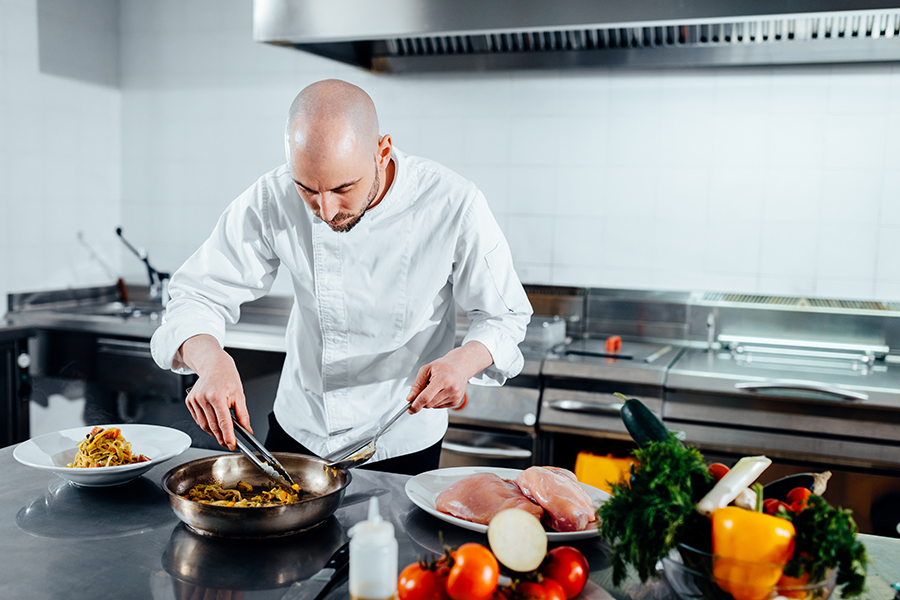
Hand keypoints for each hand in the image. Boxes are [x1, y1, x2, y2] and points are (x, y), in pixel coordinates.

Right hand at [180, 334, 250, 449]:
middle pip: (213, 426)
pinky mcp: (189, 402)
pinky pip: (198, 420)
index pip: (223, 422)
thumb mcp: (239, 394)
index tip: (232, 445)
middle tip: (229, 443)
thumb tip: (247, 429)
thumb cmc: (227, 377)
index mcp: (217, 396)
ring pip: (204, 425)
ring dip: (214, 433)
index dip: (228, 436)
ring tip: (222, 434)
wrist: (213, 365)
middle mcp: (203, 398)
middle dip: (222, 437)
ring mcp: (195, 400)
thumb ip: (243, 414)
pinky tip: (213, 424)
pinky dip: (206, 425)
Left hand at [407, 341, 492, 413]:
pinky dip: (436, 401)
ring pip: (433, 406)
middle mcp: (451, 389)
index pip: (426, 397)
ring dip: (430, 400)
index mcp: (442, 379)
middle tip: (423, 390)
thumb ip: (417, 384)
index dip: (416, 405)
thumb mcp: (426, 369)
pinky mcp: (456, 402)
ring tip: (435, 387)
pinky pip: (439, 407)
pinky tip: (440, 391)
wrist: (461, 365)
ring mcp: (455, 396)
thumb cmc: (444, 366)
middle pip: (429, 403)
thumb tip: (410, 398)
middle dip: (421, 400)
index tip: (410, 409)